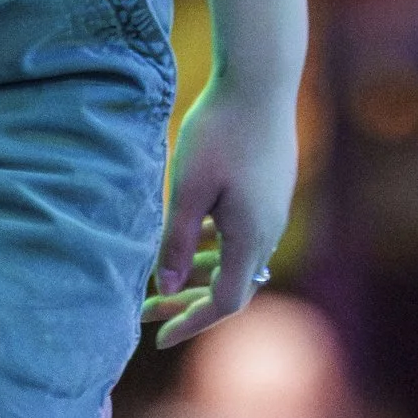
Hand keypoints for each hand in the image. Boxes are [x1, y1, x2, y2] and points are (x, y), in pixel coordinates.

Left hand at [144, 76, 297, 347]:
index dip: (191, 322)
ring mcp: (273, 211)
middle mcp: (269, 231)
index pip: (225, 302)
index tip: (158, 337)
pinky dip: (213, 249)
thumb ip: (176, 240)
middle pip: (231, 286)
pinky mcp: (269, 191)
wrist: (260, 81)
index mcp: (250, 237)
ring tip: (159, 282)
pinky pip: (241, 236)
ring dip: (199, 275)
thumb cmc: (219, 131)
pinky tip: (187, 240)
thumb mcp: (187, 188)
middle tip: (145, 314)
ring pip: (235, 261)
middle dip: (188, 304)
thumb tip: (164, 288)